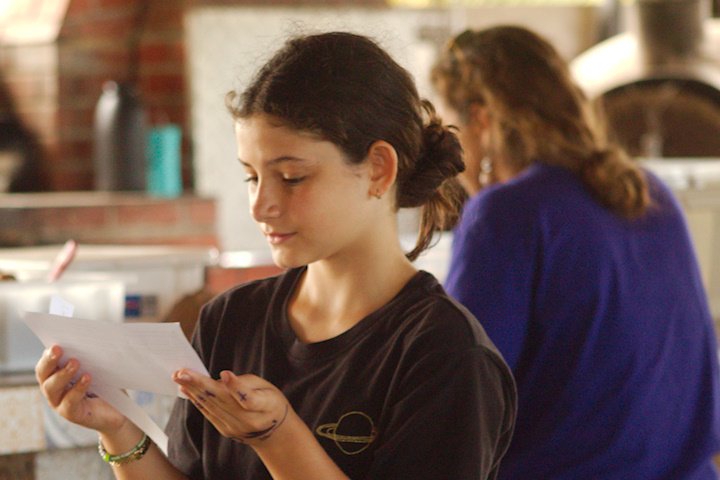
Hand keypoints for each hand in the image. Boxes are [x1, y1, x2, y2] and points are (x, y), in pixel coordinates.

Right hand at [35, 345, 126, 433]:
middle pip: (44, 374)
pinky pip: (69, 402)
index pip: (46, 363)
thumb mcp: (98, 367)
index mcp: (56, 374)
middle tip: (58, 349)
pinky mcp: (71, 414)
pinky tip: (87, 378)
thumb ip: (91, 355)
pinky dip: (77, 389)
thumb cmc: (106, 385)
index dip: (48, 354)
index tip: (55, 343)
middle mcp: (53, 389)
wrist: (118, 411)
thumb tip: (93, 337)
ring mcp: (60, 403)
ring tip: (75, 362)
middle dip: (49, 361)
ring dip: (62, 374)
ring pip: (52, 388)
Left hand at [173, 369, 289, 445]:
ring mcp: (234, 427)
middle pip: (222, 401)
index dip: (237, 387)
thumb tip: (222, 379)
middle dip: (200, 385)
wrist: (274, 433)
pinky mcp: (224, 430)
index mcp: (264, 406)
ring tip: (178, 376)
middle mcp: (247, 420)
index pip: (249, 399)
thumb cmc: (271, 403)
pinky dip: (196, 399)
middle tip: (182, 372)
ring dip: (193, 390)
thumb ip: (246, 383)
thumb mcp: (268, 388)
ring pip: (211, 406)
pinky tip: (185, 388)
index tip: (224, 374)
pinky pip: (208, 412)